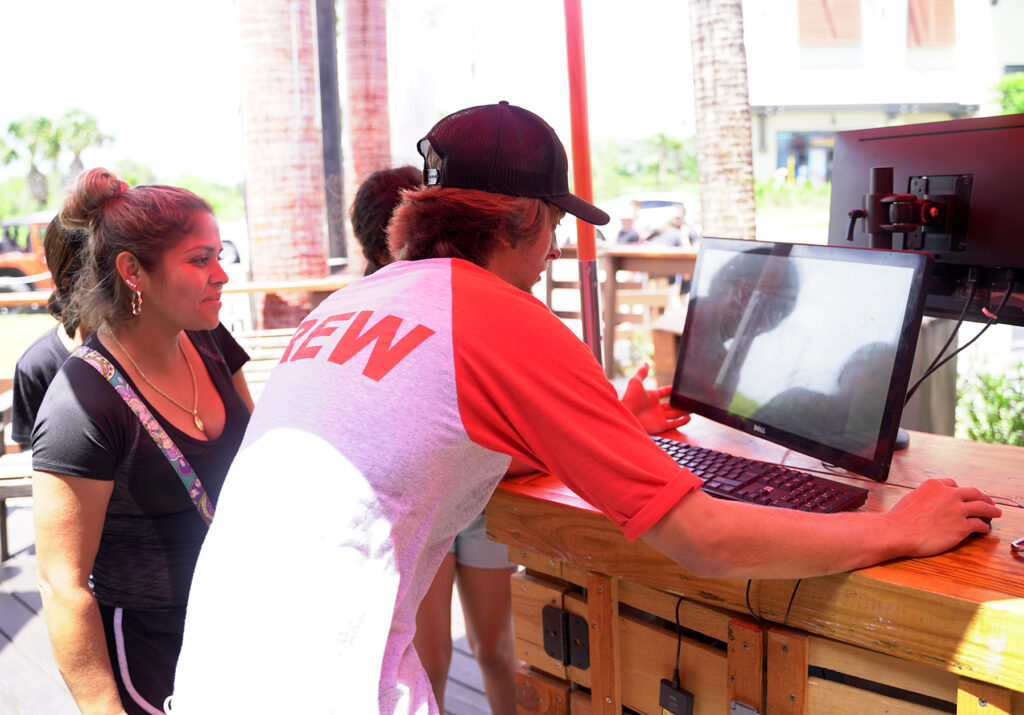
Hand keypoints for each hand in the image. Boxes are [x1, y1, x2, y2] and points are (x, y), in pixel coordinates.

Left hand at [621, 363, 690, 434]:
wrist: (626, 416)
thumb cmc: (629, 399)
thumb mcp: (635, 382)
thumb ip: (642, 373)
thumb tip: (645, 363)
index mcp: (651, 396)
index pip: (665, 392)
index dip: (672, 390)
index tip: (682, 386)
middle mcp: (656, 407)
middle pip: (672, 404)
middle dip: (681, 402)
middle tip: (692, 398)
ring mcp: (659, 417)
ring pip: (676, 414)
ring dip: (685, 411)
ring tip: (695, 407)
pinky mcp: (661, 426)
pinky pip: (674, 424)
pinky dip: (682, 421)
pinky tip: (689, 417)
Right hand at [885, 478, 1001, 557]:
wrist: (899, 531)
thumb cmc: (900, 518)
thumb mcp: (912, 497)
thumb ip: (926, 496)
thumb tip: (931, 502)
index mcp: (935, 485)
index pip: (953, 484)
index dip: (961, 490)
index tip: (964, 495)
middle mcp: (949, 494)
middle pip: (973, 493)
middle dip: (983, 497)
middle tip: (989, 502)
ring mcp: (958, 510)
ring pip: (982, 507)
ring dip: (992, 510)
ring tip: (996, 513)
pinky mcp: (962, 527)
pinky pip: (979, 525)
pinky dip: (984, 527)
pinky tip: (984, 529)